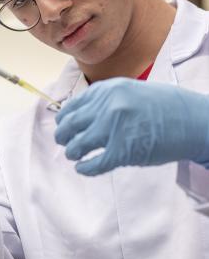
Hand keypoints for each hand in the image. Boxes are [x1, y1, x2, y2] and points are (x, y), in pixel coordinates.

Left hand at [54, 77, 208, 175]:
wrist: (194, 121)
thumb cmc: (165, 108)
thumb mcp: (131, 91)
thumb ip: (105, 100)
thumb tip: (77, 114)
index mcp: (109, 90)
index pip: (72, 106)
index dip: (64, 119)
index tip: (63, 126)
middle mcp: (108, 107)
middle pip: (69, 126)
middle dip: (62, 137)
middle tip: (64, 142)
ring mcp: (114, 129)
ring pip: (76, 145)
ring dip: (72, 152)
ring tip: (75, 155)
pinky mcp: (122, 152)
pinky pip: (92, 164)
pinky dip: (84, 168)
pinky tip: (83, 168)